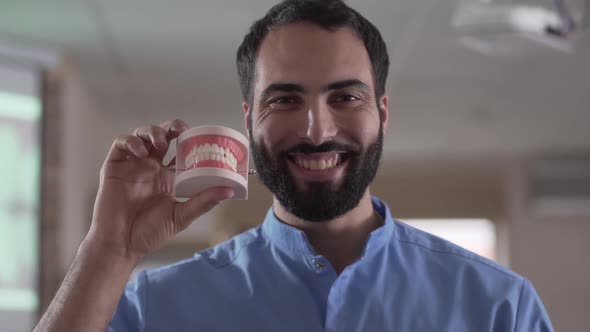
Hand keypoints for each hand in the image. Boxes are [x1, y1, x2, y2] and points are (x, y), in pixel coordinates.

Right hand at [86, 119, 233, 260]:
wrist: (122, 244)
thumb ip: (203, 202)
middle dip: (173, 127)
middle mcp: (152, 167)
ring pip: (143, 134)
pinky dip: (132, 141)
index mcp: (169, 177)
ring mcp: (134, 165)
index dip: (191, 141)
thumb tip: (229, 191)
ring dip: (154, 132)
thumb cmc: (149, 233)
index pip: (182, 150)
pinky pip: (121, 143)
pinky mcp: (115, 166)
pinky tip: (141, 152)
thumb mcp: (181, 216)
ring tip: (161, 143)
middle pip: (164, 135)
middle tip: (182, 130)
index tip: (203, 139)